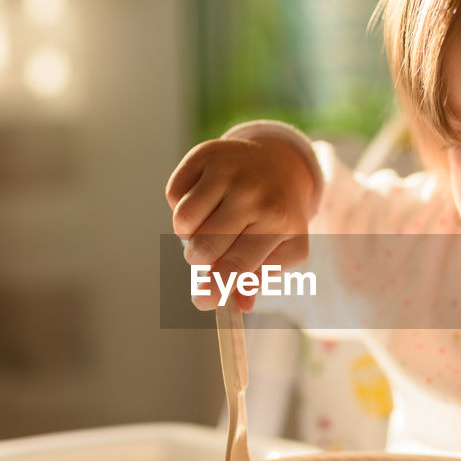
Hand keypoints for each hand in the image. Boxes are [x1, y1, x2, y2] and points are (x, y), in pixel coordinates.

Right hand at [166, 132, 313, 310]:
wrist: (279, 163)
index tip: (202, 301)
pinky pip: (174, 195)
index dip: (215, 288)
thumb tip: (240, 306)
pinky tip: (204, 201)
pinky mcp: (205, 154)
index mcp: (278, 221)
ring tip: (208, 227)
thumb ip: (262, 277)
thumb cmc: (280, 214)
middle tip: (208, 255)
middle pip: (204, 248)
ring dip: (188, 234)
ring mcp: (228, 170)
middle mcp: (253, 193)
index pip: (237, 265)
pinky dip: (181, 206)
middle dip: (199, 260)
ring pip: (183, 222)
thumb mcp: (287, 246)